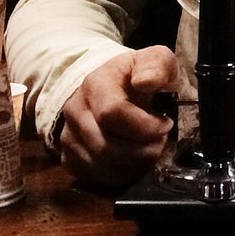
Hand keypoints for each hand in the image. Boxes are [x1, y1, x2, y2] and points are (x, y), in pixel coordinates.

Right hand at [58, 46, 177, 185]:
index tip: (166, 124)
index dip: (145, 126)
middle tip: (162, 142)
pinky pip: (95, 176)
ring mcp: (68, 136)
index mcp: (95, 84)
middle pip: (106, 146)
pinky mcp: (69, 157)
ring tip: (151, 150)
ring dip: (134, 164)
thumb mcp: (154, 60)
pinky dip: (121, 174)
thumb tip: (146, 82)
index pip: (113, 113)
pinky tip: (136, 160)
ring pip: (101, 165)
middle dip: (142, 151)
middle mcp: (75, 111)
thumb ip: (156, 65)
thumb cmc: (136, 76)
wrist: (109, 86)